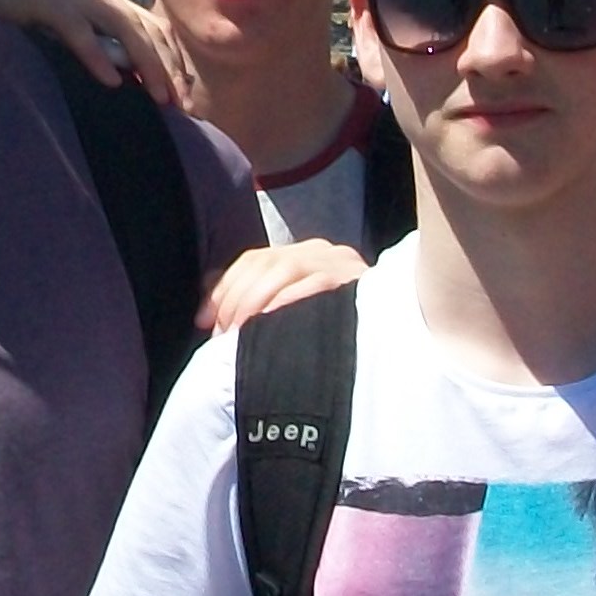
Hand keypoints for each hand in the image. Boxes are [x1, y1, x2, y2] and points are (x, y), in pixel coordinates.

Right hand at [0, 0, 193, 106]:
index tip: (184, 99)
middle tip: (180, 105)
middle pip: (147, 28)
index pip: (154, 28)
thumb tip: (127, 82)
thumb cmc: (20, 25)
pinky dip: (97, 56)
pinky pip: (78, 30)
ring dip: (146, 62)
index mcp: (104, 0)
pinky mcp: (46, 2)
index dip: (173, 61)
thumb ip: (97, 49)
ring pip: (123, 27)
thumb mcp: (66, 36)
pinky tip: (111, 81)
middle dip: (168, 67)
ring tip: (158, 96)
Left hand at [199, 239, 367, 333]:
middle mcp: (322, 251)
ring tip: (240, 334)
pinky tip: (270, 323)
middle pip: (264, 263)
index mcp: (304, 254)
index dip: (224, 288)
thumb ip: (254, 298)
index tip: (204, 320)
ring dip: (255, 303)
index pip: (254, 260)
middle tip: (221, 335)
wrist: (392, 343)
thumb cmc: (333, 333)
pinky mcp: (356, 280)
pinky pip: (314, 284)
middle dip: (235, 300)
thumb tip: (207, 303)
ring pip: (283, 269)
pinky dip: (287, 302)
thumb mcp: (290, 310)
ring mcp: (341, 262)